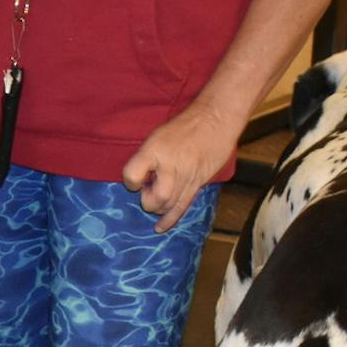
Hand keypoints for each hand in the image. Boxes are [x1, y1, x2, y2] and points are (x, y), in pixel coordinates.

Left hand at [121, 102, 236, 230]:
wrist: (216, 118)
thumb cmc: (184, 126)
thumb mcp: (157, 135)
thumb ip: (147, 158)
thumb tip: (139, 181)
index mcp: (154, 150)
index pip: (132, 176)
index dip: (130, 182)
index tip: (136, 179)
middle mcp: (170, 166)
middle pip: (155, 198)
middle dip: (148, 200)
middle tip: (149, 188)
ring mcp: (187, 176)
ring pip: (169, 205)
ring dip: (159, 207)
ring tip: (158, 196)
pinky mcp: (199, 182)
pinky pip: (183, 206)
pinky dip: (170, 219)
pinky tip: (160, 228)